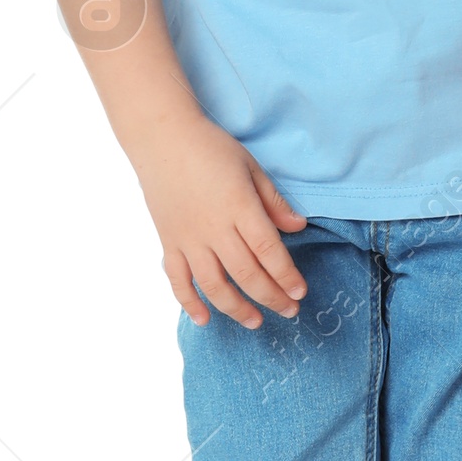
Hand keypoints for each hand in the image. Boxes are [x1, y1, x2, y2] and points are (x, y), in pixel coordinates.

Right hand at [135, 114, 308, 327]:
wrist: (162, 138)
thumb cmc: (211, 148)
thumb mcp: (250, 167)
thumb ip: (273, 201)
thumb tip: (298, 227)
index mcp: (239, 207)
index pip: (268, 251)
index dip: (286, 276)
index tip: (299, 292)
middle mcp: (214, 228)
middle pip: (246, 274)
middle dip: (271, 297)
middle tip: (289, 312)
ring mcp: (188, 238)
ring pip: (214, 284)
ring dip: (236, 308)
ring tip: (255, 322)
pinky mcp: (168, 242)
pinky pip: (177, 279)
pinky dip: (189, 302)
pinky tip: (203, 320)